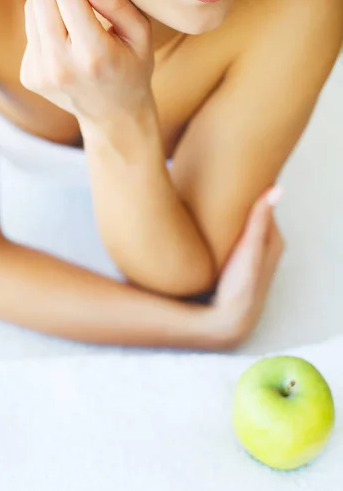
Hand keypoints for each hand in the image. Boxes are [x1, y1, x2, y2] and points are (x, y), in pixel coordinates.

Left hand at [20, 0, 154, 130]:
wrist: (114, 116)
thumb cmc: (132, 69)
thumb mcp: (140, 35)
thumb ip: (116, 2)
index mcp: (93, 55)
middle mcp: (61, 67)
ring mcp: (42, 74)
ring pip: (33, 10)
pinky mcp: (30, 76)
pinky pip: (31, 31)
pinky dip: (45, 19)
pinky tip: (65, 28)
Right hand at [205, 185, 284, 347]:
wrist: (230, 319)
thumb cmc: (242, 284)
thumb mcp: (249, 247)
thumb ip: (260, 218)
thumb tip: (277, 188)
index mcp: (273, 239)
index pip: (265, 205)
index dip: (254, 189)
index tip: (240, 171)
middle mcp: (266, 248)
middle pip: (255, 217)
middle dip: (244, 201)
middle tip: (225, 181)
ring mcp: (252, 258)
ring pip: (244, 229)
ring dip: (234, 217)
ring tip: (217, 199)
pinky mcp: (240, 266)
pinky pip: (235, 240)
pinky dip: (228, 231)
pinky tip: (213, 227)